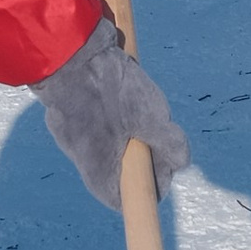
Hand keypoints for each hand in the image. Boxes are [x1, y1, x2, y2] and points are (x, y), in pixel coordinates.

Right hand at [35, 17, 189, 210]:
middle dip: (146, 148)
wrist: (69, 49)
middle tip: (154, 121)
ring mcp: (76, 134)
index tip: (164, 160)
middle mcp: (85, 158)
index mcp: (99, 171)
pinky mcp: (74, 112)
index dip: (151, 186)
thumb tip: (181, 160)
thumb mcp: (151, 118)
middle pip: (124, 169)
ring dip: (133, 125)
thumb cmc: (109, 89)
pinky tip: (122, 89)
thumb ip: (170, 144)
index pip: (125, 201)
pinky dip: (116, 110)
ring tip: (138, 99)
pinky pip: (102, 121)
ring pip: (115, 141)